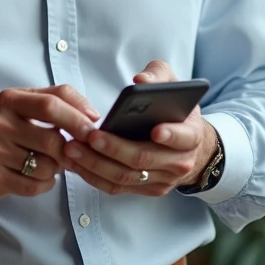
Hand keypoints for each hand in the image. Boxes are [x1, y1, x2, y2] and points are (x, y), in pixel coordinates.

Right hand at [0, 85, 99, 199]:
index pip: (51, 104)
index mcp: (9, 99)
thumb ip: (56, 99)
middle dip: (68, 151)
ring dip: (55, 169)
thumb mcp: (20, 102)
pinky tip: (35, 175)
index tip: (95, 129)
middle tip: (69, 153)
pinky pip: (34, 186)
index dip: (77, 118)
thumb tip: (93, 116)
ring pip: (47, 167)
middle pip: (53, 140)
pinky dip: (44, 184)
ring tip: (44, 162)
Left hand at [64, 60, 216, 196]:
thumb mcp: (174, 85)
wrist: (187, 145)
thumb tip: (141, 81)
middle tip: (92, 136)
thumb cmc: (175, 112)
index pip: (184, 137)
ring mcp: (162, 179)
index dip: (171, 135)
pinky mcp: (144, 189)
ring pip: (126, 176)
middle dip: (116, 149)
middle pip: (144, 159)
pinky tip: (75, 163)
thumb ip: (158, 75)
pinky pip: (116, 187)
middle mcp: (179, 162)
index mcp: (191, 135)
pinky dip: (93, 176)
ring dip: (96, 164)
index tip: (155, 130)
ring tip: (74, 148)